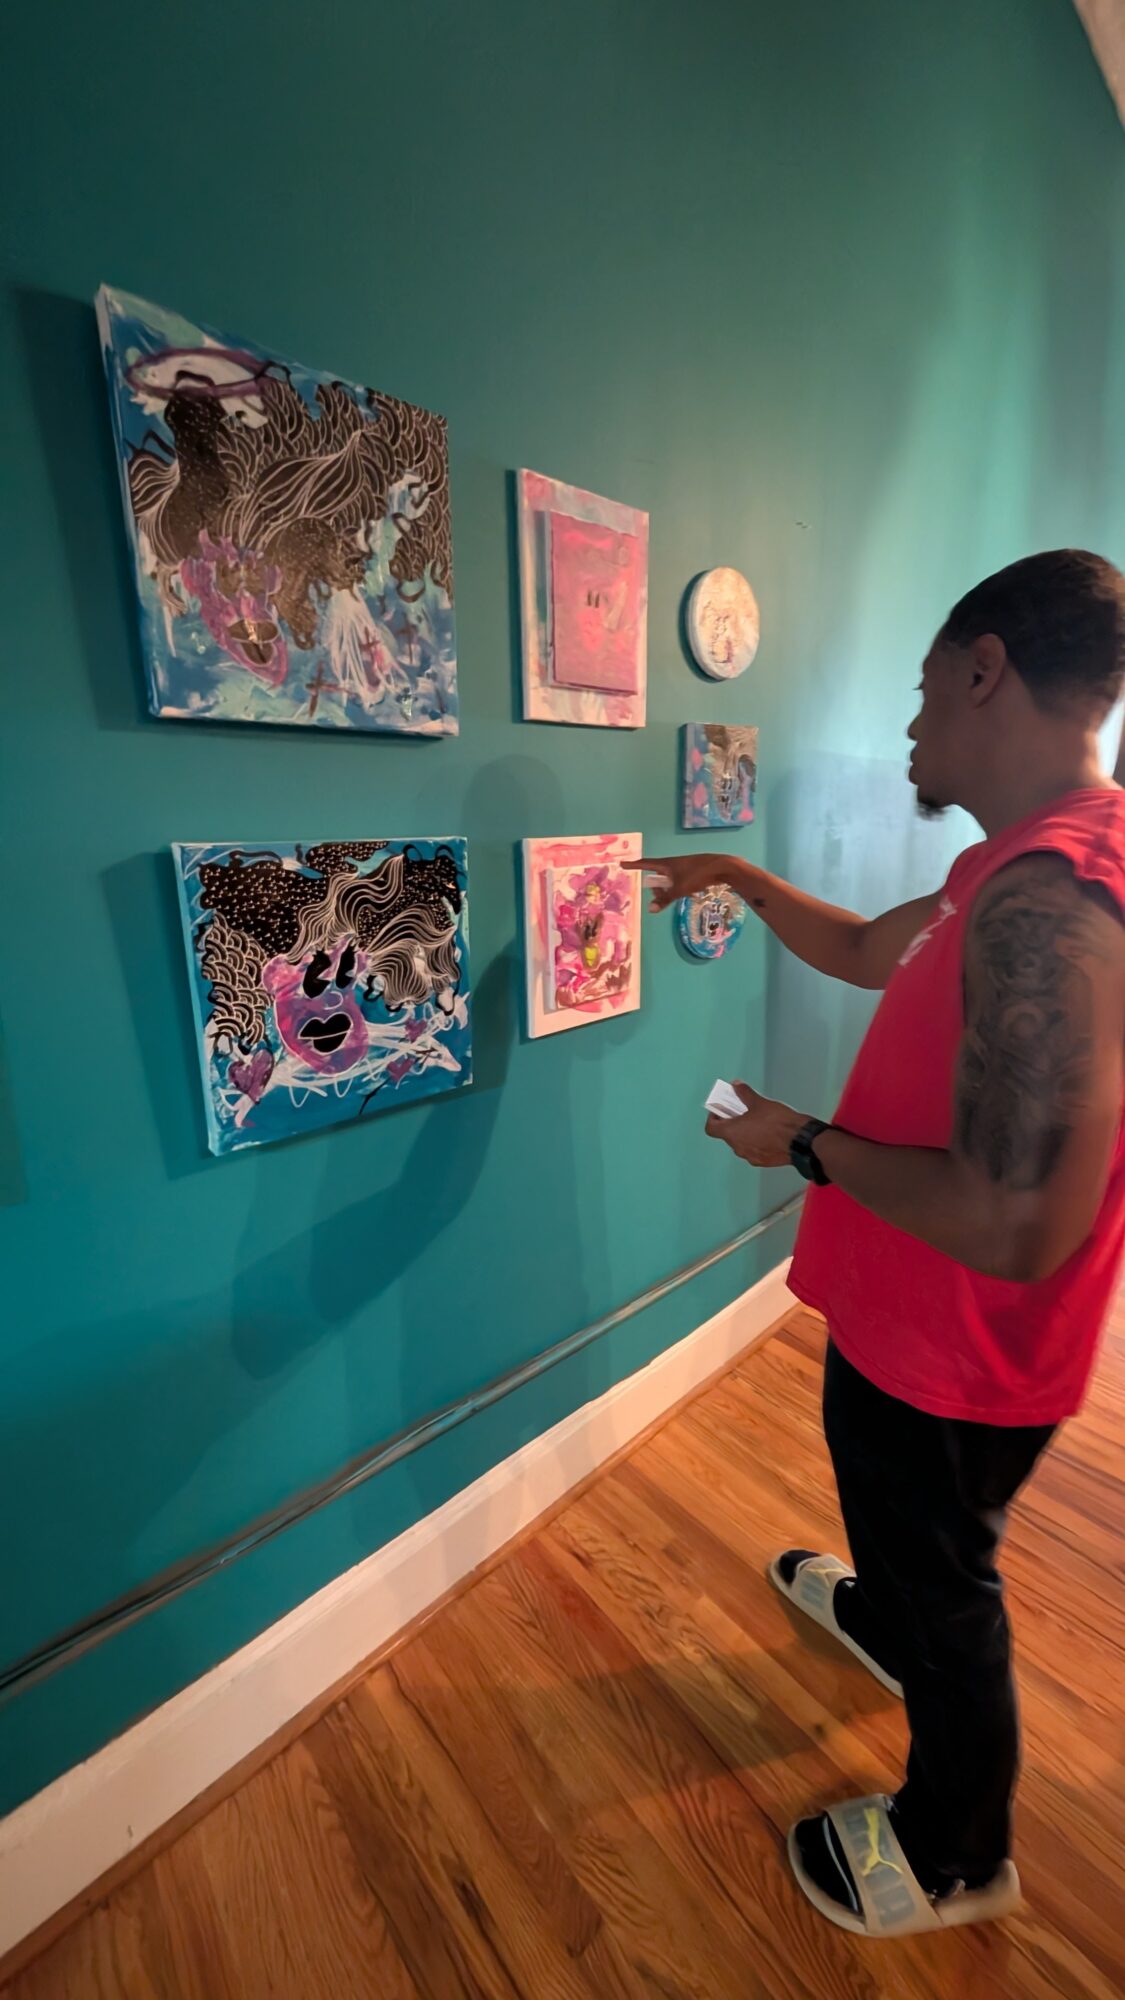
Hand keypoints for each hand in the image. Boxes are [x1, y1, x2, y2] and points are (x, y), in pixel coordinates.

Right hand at [623, 852, 749, 912]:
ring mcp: (683, 867)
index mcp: (666, 864)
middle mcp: (673, 864)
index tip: (622, 864)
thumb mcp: (679, 889)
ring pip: (670, 880)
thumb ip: (665, 899)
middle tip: (662, 898)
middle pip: (657, 877)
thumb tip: (650, 909)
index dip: (634, 865)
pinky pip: (680, 881)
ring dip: (671, 890)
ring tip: (684, 894)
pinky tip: (692, 893)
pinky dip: (681, 888)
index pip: (645, 864)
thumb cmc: (698, 875)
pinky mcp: (692, 871)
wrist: (721, 867)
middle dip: (658, 888)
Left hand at [705, 1082, 805, 1166]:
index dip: (713, 1118)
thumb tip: (736, 1085)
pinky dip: (756, 1142)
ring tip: (757, 1122)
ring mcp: (750, 1157)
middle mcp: (738, 1148)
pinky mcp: (763, 1162)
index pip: (711, 1128)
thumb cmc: (777, 1121)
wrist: (800, 1141)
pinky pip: (754, 1151)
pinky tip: (768, 1134)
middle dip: (732, 1123)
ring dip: (744, 1134)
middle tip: (742, 1112)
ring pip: (741, 1144)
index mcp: (732, 1133)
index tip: (721, 1110)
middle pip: (727, 1135)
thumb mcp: (759, 1103)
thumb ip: (744, 1094)